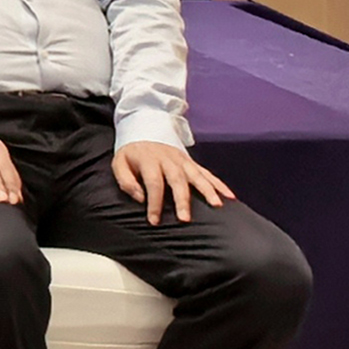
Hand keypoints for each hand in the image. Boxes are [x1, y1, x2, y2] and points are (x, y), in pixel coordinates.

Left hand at [111, 139, 234, 224]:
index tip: (154, 220)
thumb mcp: (119, 163)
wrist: (144, 128)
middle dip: (182, 200)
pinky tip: (229, 196)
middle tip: (185, 219)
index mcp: (149, 160)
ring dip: (208, 190)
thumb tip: (140, 198)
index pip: (153, 183)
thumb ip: (126, 181)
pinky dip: (219, 184)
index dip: (154, 202)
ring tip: (217, 205)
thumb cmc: (132, 152)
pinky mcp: (191, 162)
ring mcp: (183, 160)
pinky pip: (207, 173)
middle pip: (178, 180)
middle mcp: (169, 160)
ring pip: (197, 175)